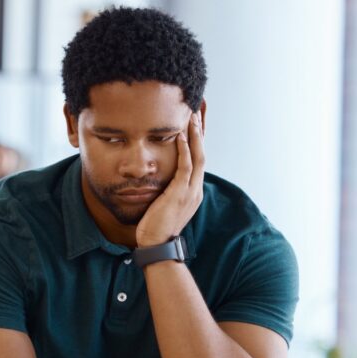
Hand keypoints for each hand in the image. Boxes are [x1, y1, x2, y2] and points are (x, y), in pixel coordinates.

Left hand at [135, 112, 204, 246]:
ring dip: (195, 135)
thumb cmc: (154, 227)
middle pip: (202, 153)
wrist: (156, 245)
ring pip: (198, 156)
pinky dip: (184, 150)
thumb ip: (164, 190)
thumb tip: (156, 181)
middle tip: (197, 112)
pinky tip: (180, 136)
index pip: (198, 160)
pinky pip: (185, 167)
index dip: (197, 141)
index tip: (195, 124)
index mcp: (192, 191)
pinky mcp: (180, 193)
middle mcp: (195, 189)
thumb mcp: (162, 204)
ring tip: (191, 116)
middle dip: (200, 132)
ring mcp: (190, 191)